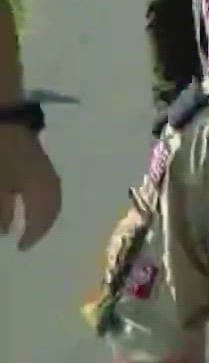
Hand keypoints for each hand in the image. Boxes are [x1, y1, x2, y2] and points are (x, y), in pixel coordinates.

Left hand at [0, 125, 60, 250]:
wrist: (1, 114)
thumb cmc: (1, 153)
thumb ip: (3, 208)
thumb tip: (4, 231)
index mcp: (42, 187)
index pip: (43, 217)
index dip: (33, 234)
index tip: (21, 248)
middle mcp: (47, 177)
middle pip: (50, 206)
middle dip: (39, 224)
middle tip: (27, 238)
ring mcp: (39, 165)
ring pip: (44, 194)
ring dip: (35, 210)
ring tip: (21, 222)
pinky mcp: (31, 156)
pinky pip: (38, 183)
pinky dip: (29, 195)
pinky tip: (17, 198)